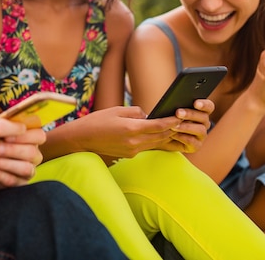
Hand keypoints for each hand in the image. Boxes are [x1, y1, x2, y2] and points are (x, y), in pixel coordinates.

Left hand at [0, 127, 45, 191]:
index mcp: (30, 136)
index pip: (38, 132)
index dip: (24, 134)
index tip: (6, 135)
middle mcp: (34, 153)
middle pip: (32, 151)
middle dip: (12, 149)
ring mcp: (29, 169)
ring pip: (25, 167)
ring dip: (5, 163)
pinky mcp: (21, 183)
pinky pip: (15, 181)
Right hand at [67, 106, 182, 158]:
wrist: (81, 140)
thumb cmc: (97, 121)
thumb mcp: (116, 110)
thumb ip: (135, 112)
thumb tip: (148, 115)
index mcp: (131, 129)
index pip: (158, 126)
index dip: (171, 121)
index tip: (180, 115)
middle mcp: (133, 142)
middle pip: (160, 136)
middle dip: (172, 129)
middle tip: (183, 121)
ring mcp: (132, 151)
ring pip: (155, 143)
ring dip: (165, 136)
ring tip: (175, 128)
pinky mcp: (129, 155)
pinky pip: (146, 146)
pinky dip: (154, 140)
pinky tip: (158, 135)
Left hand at [167, 99, 212, 152]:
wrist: (159, 136)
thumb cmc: (165, 118)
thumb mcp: (168, 109)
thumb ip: (174, 104)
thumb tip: (174, 100)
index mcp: (201, 111)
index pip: (209, 106)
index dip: (204, 104)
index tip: (195, 103)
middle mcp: (203, 123)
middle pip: (204, 117)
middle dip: (190, 114)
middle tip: (178, 113)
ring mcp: (201, 135)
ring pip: (200, 130)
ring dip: (186, 127)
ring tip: (173, 126)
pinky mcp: (196, 146)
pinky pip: (193, 142)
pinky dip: (183, 138)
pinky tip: (173, 135)